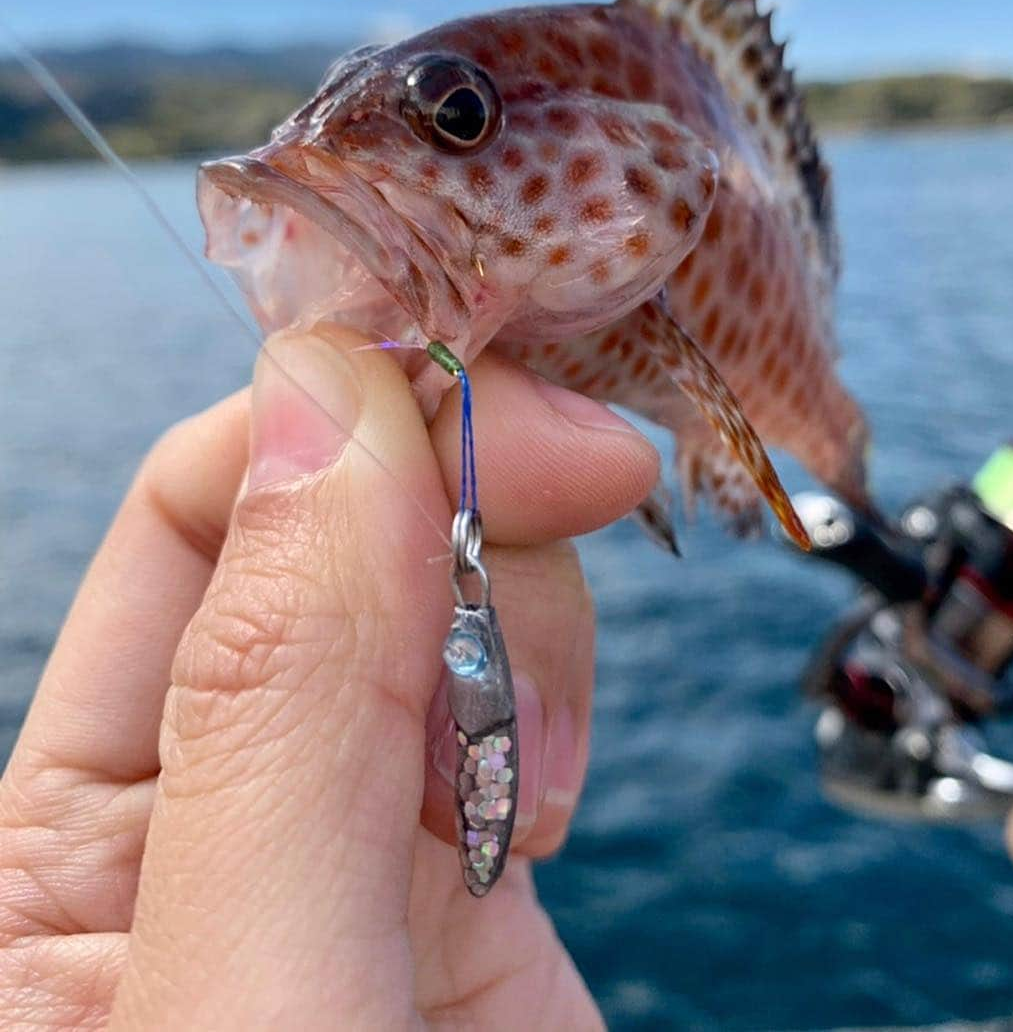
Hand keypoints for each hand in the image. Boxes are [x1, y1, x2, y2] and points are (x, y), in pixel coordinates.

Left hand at [0, 327, 657, 1028]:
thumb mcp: (262, 989)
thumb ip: (285, 702)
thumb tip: (332, 399)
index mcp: (64, 839)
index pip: (189, 518)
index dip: (340, 423)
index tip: (496, 399)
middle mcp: (201, 813)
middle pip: (336, 531)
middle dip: (464, 493)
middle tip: (591, 472)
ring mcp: (347, 834)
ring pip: (445, 591)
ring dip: (525, 611)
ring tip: (542, 763)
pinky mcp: (473, 871)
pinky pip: (518, 689)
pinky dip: (559, 685)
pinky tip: (552, 791)